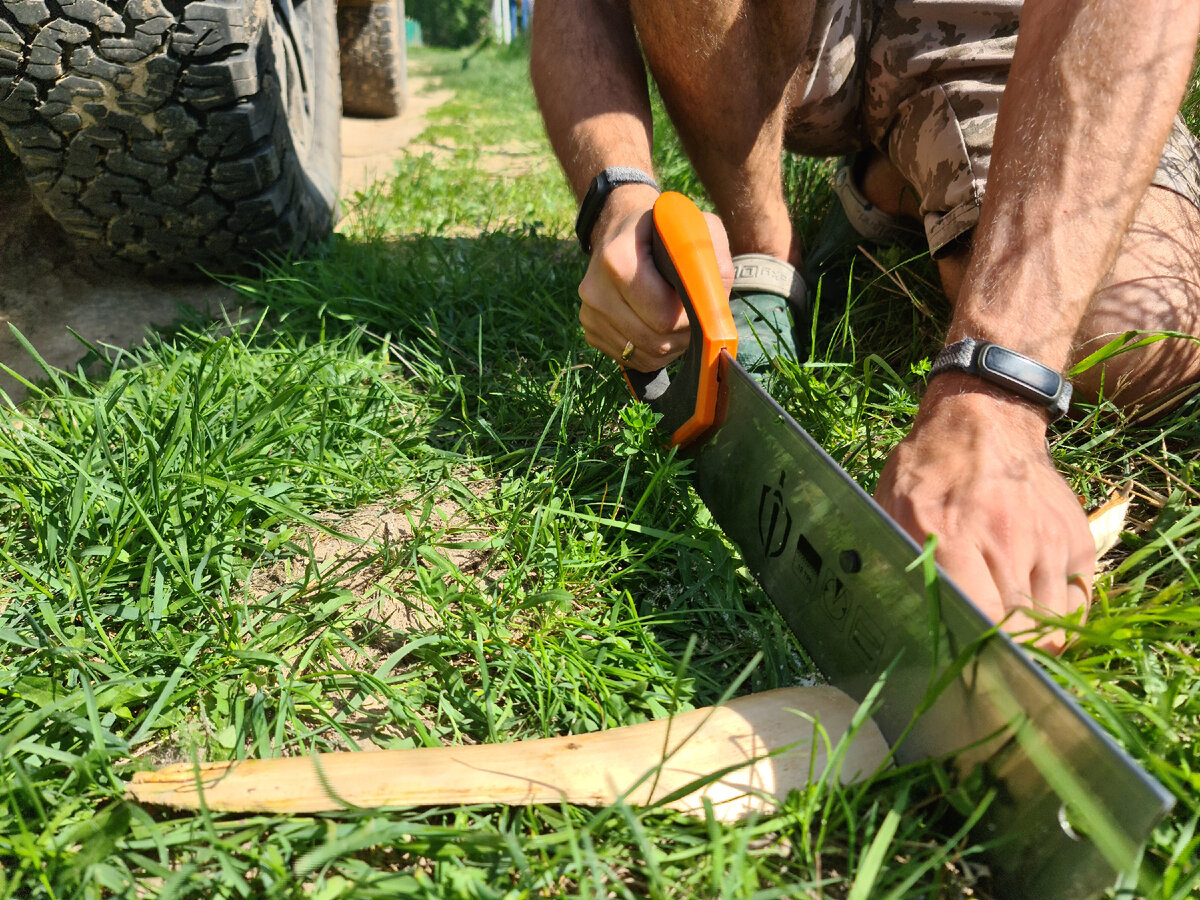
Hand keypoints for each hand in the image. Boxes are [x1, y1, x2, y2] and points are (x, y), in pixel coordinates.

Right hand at [578, 184, 732, 371]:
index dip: (690, 317)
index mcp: (617, 260)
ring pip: (645, 355)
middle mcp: (596, 290)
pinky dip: (653, 351)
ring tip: (678, 320)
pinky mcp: (591, 332)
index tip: (700, 303)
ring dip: (671, 346)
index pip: (664, 316)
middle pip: (654, 341)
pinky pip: (633, 359)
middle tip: (694, 317)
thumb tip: (714, 303)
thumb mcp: (694, 228)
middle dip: (683, 335)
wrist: (622, 231)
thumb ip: (712, 260)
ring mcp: (590, 314)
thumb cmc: (664, 231)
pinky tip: (659, 327)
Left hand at [874, 375, 1093, 653]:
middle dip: (1002, 654)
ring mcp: (1047, 541)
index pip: (976, 620)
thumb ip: (892, 559)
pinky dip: (1060, 619)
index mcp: (949, 537)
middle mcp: (1004, 541)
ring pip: (1054, 623)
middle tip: (984, 661)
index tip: (960, 665)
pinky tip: (1035, 617)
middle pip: (1018, 631)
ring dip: (1033, 640)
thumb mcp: (891, 507)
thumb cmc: (928, 469)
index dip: (972, 652)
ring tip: (1009, 640)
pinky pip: (1079, 603)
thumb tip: (883, 614)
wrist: (985, 418)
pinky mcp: (1077, 540)